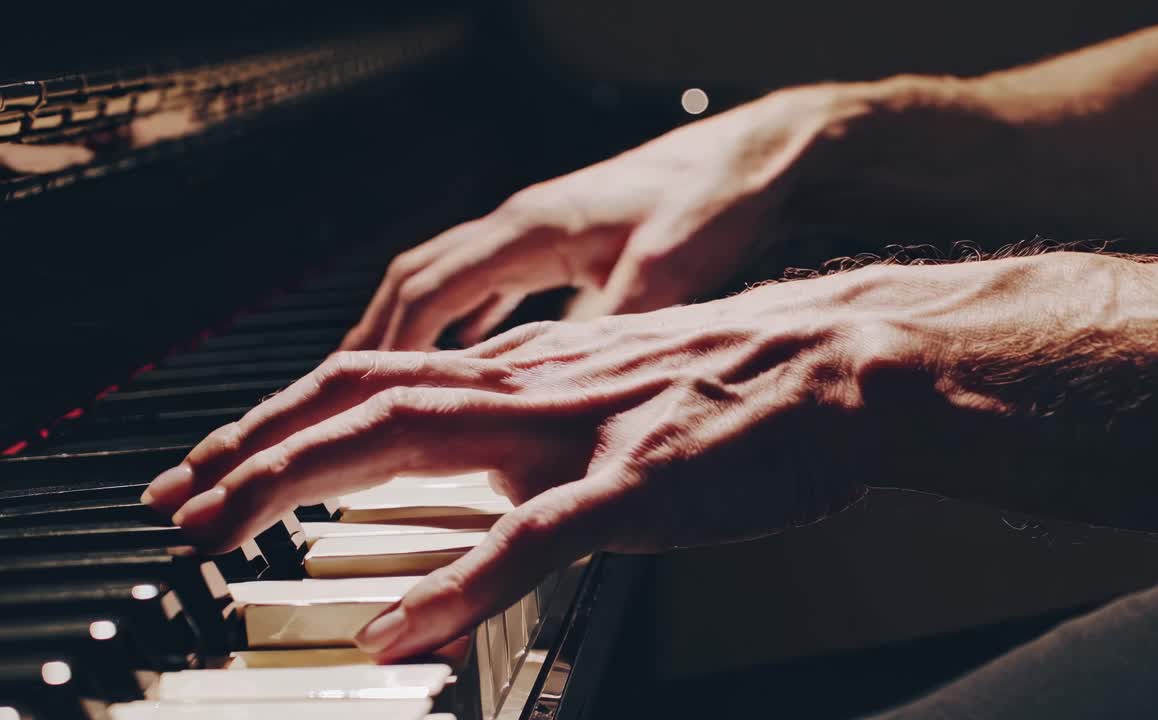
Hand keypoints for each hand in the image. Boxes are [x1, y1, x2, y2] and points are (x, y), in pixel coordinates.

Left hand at [143, 252, 1131, 660]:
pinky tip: (402, 626)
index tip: (225, 457)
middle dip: (255, 449)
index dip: (287, 414)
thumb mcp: (619, 392)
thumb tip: (491, 470)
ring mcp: (582, 433)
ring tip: (228, 531)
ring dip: (306, 484)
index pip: (378, 379)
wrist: (844, 363)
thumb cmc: (743, 386)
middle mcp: (537, 390)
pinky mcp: (639, 486)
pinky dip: (455, 580)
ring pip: (415, 440)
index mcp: (532, 375)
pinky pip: (532, 536)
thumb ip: (548, 427)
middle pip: (363, 400)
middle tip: (181, 496)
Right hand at [339, 88, 835, 349]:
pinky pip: (488, 283)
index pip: (429, 290)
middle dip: (372, 337)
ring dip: (409, 329)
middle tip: (338, 394)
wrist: (756, 155)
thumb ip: (611, 322)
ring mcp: (539, 231)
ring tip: (380, 382)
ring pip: (445, 279)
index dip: (388, 347)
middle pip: (416, 280)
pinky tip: (466, 353)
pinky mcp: (563, 243)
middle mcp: (521, 224)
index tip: (359, 400)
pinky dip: (461, 320)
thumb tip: (569, 379)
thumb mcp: (667, 269)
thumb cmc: (714, 199)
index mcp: (531, 229)